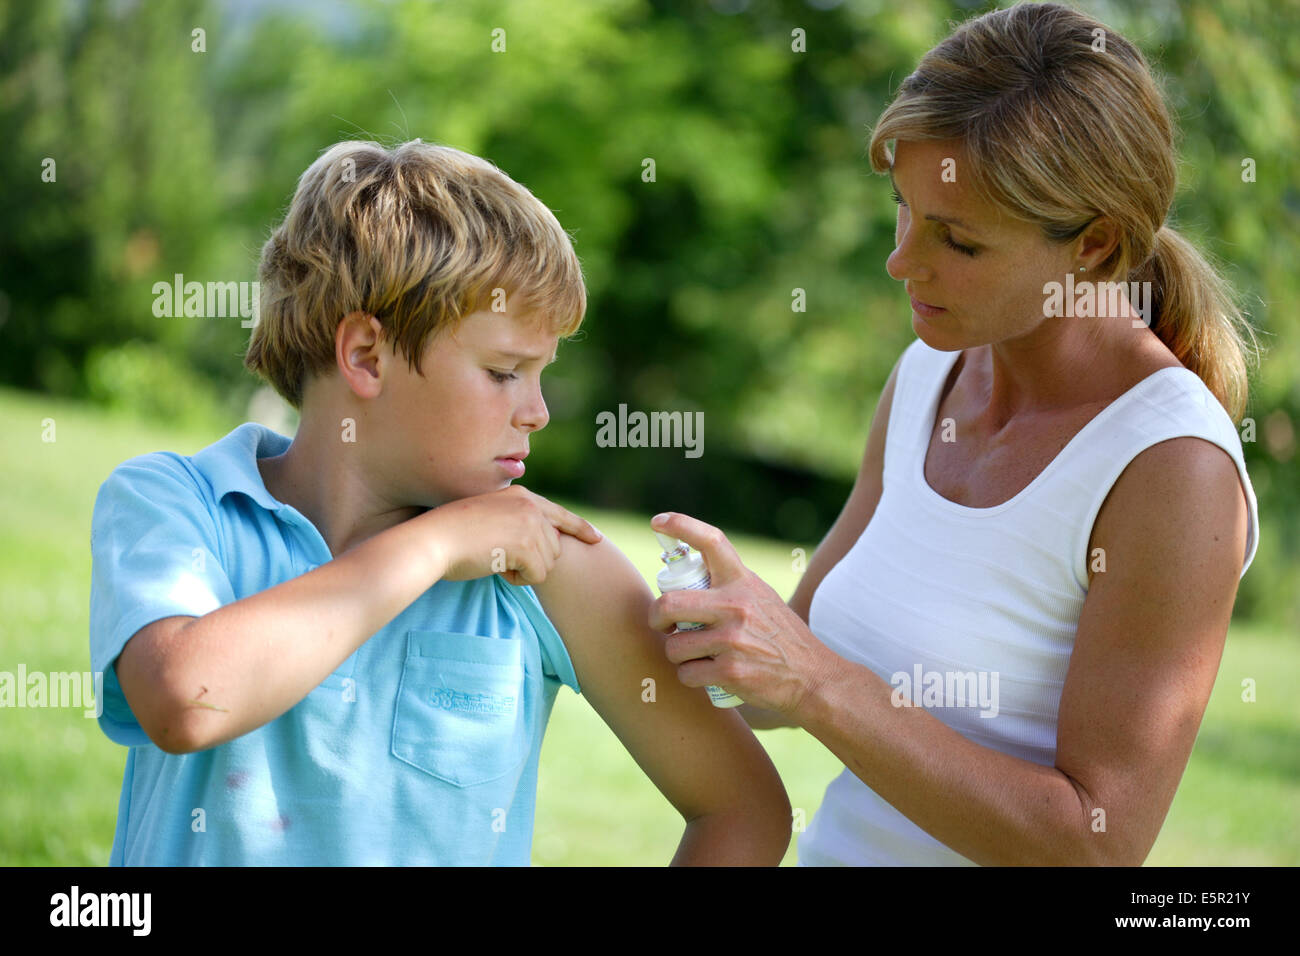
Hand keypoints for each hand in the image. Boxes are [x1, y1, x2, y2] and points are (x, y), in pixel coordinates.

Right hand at [423, 486, 601, 585]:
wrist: (434, 540)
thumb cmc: (453, 535)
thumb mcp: (491, 518)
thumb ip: (517, 523)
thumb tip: (543, 542)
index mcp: (522, 496)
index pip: (560, 514)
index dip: (580, 528)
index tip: (596, 538)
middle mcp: (531, 505)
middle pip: (554, 547)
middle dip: (531, 560)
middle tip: (499, 555)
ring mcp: (531, 523)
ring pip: (547, 563)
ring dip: (523, 570)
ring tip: (495, 558)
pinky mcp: (527, 544)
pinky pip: (537, 576)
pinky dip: (518, 579)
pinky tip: (496, 566)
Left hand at [647, 512, 839, 717]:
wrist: (812, 677)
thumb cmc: (780, 637)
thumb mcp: (761, 598)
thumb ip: (729, 587)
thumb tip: (684, 581)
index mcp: (743, 581)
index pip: (711, 541)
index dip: (681, 525)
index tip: (658, 522)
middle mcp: (736, 605)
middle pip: (669, 604)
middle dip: (656, 617)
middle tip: (661, 624)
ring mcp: (732, 639)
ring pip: (674, 646)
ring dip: (678, 655)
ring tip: (697, 656)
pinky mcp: (730, 671)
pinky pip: (686, 674)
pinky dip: (690, 677)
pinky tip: (708, 676)